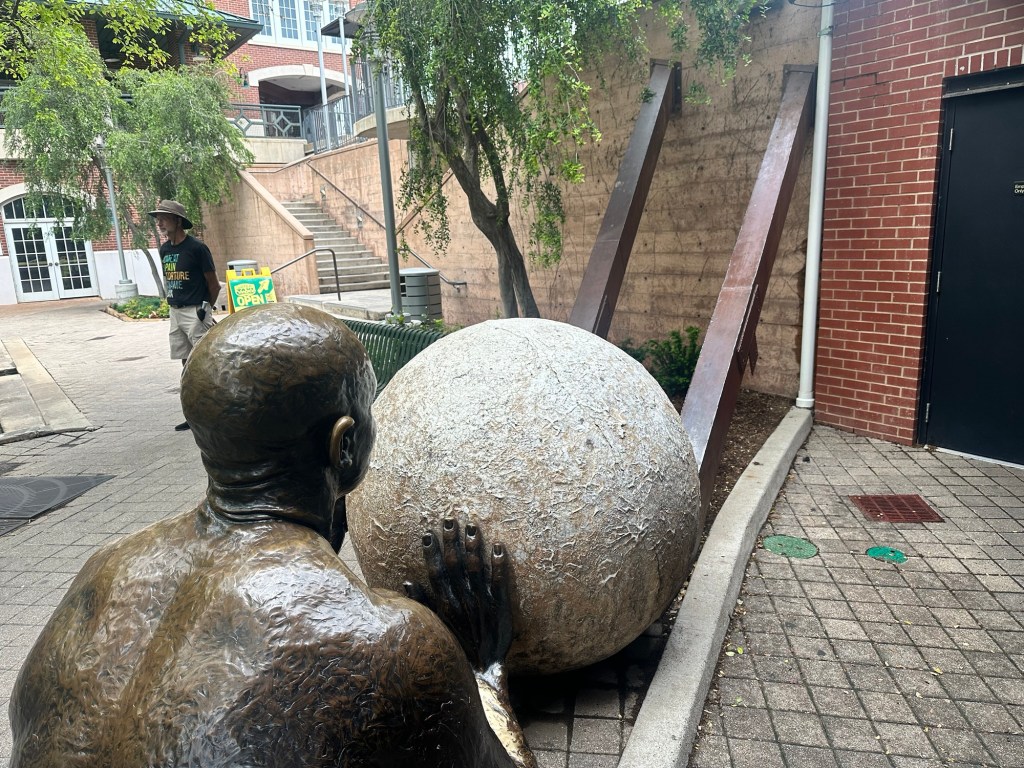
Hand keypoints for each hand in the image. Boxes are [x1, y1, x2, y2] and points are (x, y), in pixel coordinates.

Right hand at [404, 519, 511, 670]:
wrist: (483, 673)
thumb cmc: (458, 648)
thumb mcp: (436, 628)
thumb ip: (424, 604)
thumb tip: (407, 582)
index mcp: (445, 605)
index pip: (436, 573)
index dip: (432, 552)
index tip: (429, 532)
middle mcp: (462, 601)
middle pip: (456, 566)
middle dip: (452, 542)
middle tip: (451, 519)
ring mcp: (482, 604)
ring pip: (476, 570)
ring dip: (474, 547)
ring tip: (473, 527)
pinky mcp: (501, 609)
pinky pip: (500, 583)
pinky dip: (499, 565)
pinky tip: (499, 547)